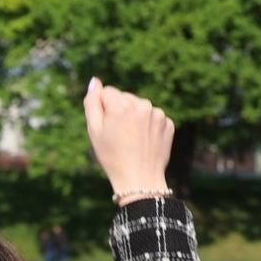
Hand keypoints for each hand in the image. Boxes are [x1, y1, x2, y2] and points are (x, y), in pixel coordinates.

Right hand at [83, 78, 173, 199]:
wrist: (139, 179)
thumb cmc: (112, 156)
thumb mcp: (94, 131)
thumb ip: (92, 103)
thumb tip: (94, 81)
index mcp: (122, 106)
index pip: (107, 92)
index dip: (102, 110)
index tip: (105, 128)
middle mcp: (142, 105)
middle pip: (124, 98)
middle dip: (119, 111)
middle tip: (118, 136)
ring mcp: (158, 114)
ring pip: (139, 107)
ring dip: (133, 118)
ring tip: (131, 139)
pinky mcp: (168, 123)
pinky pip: (152, 117)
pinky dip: (147, 126)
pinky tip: (143, 141)